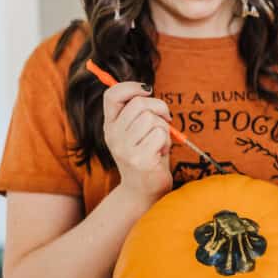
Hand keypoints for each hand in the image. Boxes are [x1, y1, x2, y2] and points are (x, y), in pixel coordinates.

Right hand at [103, 81, 172, 203]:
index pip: (112, 96)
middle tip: (166, 118)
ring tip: (159, 142)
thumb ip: (137, 113)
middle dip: (159, 107)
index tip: (147, 90)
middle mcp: (113, 136)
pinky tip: (160, 153)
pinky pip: (160, 134)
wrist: (143, 191)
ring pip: (152, 119)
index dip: (131, 87)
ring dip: (164, 128)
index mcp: (110, 126)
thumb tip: (145, 89)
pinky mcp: (139, 159)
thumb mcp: (136, 132)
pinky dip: (167, 142)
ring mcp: (124, 148)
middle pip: (139, 104)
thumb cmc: (146, 156)